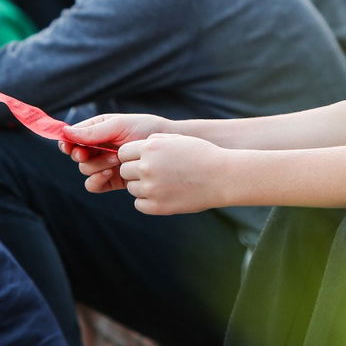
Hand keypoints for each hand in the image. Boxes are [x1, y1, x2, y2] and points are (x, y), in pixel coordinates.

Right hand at [63, 112, 174, 190]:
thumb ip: (93, 132)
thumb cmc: (145, 129)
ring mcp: (104, 164)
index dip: (67, 143)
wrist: (167, 147)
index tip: (68, 146)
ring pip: (85, 170)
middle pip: (77, 156)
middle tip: (88, 153)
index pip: (72, 137)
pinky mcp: (111, 179)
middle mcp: (98, 147)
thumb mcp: (119, 126)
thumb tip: (65, 133)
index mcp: (97, 130)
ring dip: (96, 165)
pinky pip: (93, 185)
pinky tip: (108, 174)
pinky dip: (96, 181)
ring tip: (116, 159)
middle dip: (82, 155)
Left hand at [114, 133, 228, 213]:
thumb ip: (153, 141)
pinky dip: (148, 200)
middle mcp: (147, 167)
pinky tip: (164, 194)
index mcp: (150, 148)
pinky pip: (139, 203)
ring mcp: (150, 188)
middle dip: (136, 171)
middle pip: (125, 170)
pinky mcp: (156, 206)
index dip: (132, 156)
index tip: (144, 159)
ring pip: (131, 188)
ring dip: (142, 186)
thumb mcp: (177, 139)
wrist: (222, 177)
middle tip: (155, 172)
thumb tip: (134, 149)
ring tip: (164, 183)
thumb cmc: (201, 155)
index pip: (123, 153)